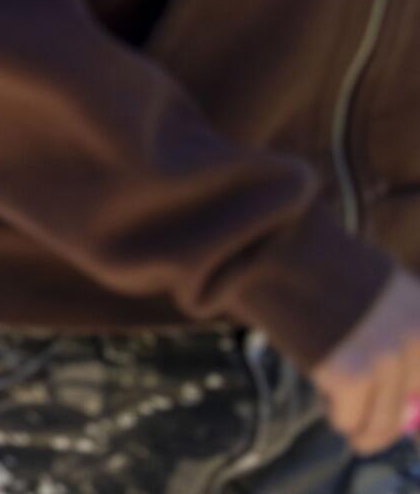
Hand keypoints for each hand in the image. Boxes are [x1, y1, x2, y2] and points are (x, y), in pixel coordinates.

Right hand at [312, 270, 419, 452]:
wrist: (267, 241)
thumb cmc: (306, 255)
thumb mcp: (369, 280)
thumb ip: (390, 324)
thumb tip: (402, 383)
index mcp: (418, 308)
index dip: (411, 393)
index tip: (399, 406)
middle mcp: (410, 334)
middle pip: (410, 397)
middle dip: (389, 416)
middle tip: (370, 430)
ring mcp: (381, 355)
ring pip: (383, 417)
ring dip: (366, 428)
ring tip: (352, 430)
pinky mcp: (348, 373)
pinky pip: (350, 415)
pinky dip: (341, 419)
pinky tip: (331, 411)